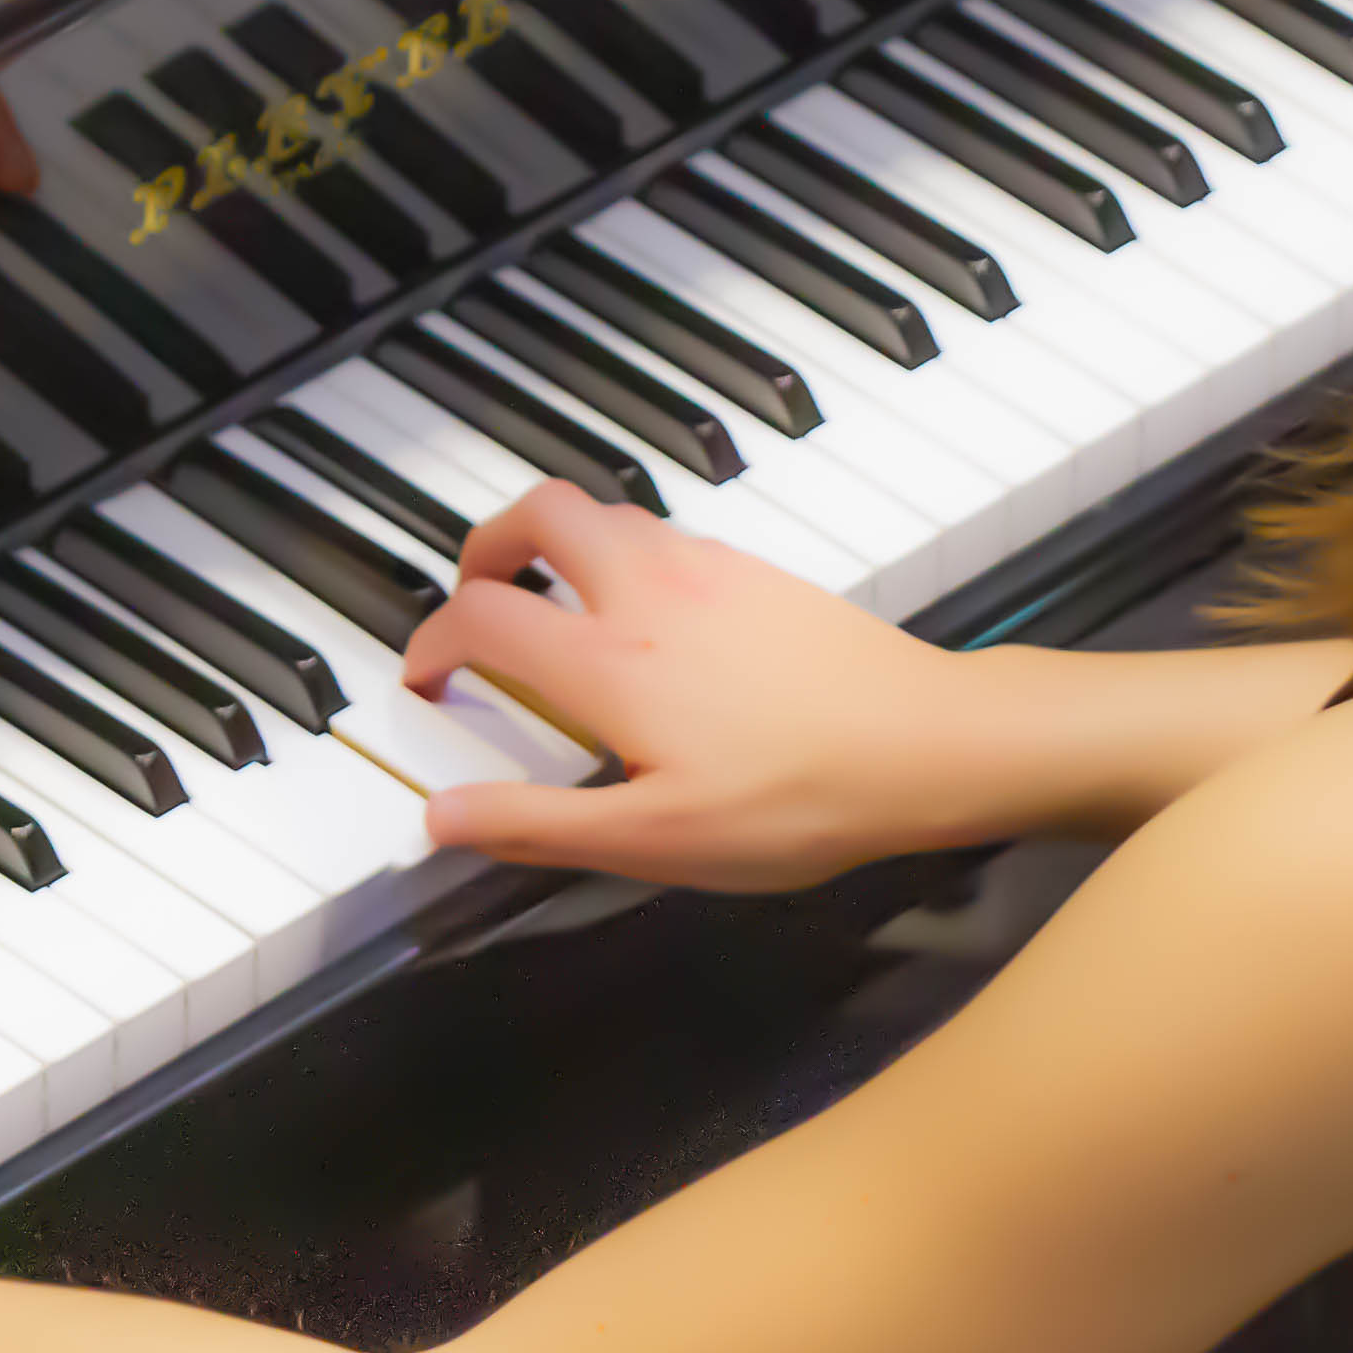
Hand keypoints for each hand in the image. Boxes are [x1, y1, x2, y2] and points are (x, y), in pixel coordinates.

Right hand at [400, 481, 1005, 889]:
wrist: (926, 744)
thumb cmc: (799, 800)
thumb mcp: (655, 841)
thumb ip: (538, 824)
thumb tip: (443, 815)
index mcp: (607, 661)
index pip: (481, 617)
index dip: (431, 644)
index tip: (426, 675)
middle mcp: (648, 593)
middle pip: (537, 512)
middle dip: (487, 543)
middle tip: (475, 591)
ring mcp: (707, 569)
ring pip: (603, 512)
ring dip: (557, 543)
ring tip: (552, 601)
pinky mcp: (756, 570)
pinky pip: (664, 533)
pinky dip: (624, 554)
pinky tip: (647, 615)